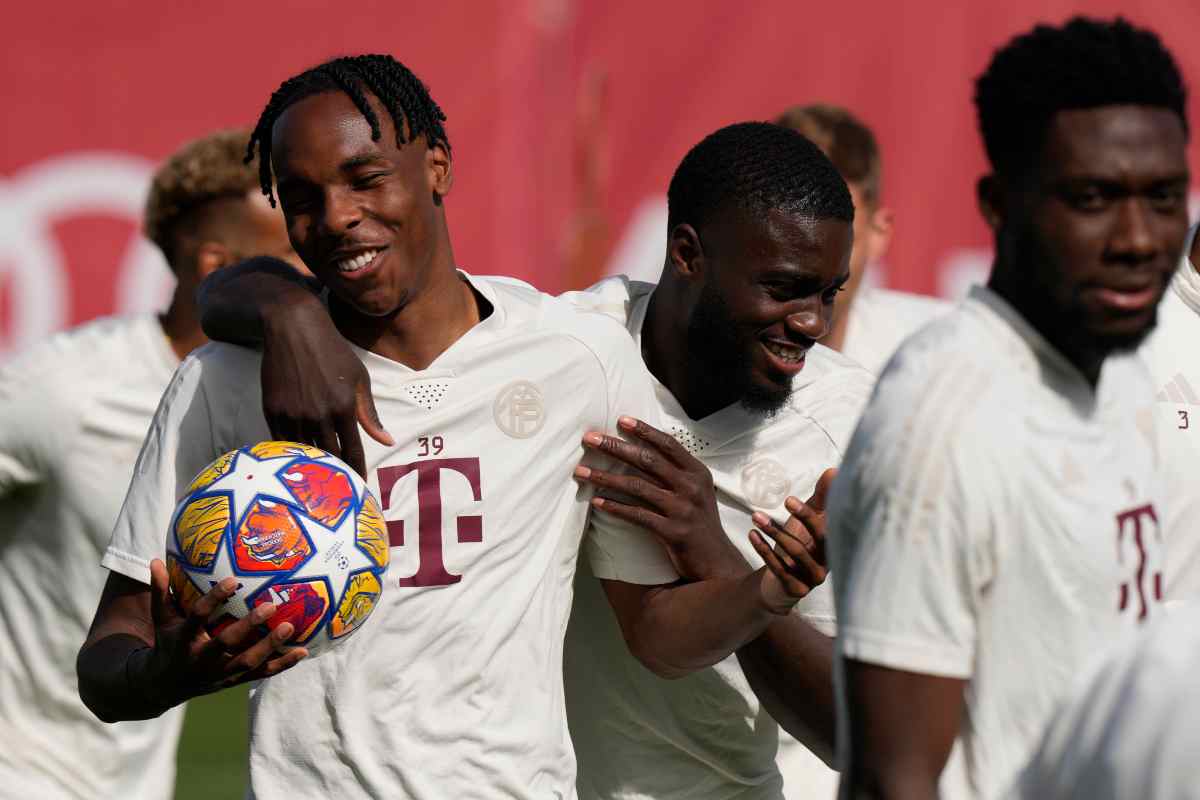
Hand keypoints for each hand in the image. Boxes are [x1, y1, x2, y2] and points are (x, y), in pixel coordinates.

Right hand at [136, 559, 306, 707]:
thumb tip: (155, 560)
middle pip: (226, 642)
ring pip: (247, 662)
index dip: (214, 599)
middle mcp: (201, 658)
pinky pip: (261, 674)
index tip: (232, 580)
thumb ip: (160, 590)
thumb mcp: (160, 619)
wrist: (163, 686)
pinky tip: (303, 651)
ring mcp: (219, 673)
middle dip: (248, 626)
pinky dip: (282, 665)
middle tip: (270, 605)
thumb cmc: (167, 642)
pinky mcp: (233, 681)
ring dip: (270, 646)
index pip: (198, 617)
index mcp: (183, 639)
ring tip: (291, 626)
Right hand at [260, 302, 393, 476]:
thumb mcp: (358, 378)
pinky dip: (290, 453)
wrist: (292, 328)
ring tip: (317, 480)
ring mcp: (293, 414)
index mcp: (344, 407)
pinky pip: (281, 442)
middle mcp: (318, 415)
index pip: (352, 451)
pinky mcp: (272, 410)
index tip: (358, 486)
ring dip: (311, 466)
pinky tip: (295, 461)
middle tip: (338, 489)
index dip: (356, 471)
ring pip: (303, 452)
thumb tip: (387, 440)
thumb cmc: (332, 352)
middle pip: (328, 456)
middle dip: (335, 473)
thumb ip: (370, 413)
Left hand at [575, 416, 747, 579]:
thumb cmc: (700, 524)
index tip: (621, 420)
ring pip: (637, 486)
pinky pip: (638, 515)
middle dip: (615, 447)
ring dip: (605, 478)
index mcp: (697, 473)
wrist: (717, 561)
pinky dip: (615, 507)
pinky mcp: (673, 532)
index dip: (644, 431)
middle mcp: (691, 487)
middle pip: (647, 460)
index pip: (667, 444)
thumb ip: (677, 473)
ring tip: (581, 472)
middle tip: (590, 439)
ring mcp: (682, 509)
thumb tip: (646, 452)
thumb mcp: (697, 492)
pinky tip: (597, 502)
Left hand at [750, 468, 834, 613]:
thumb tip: (834, 470)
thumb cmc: (799, 544)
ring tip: (755, 517)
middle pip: (819, 538)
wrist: (780, 583)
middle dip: (801, 518)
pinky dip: (764, 550)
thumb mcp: (809, 520)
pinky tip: (752, 534)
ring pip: (796, 552)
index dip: (811, 513)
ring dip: (774, 532)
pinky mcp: (796, 589)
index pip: (829, 526)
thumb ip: (823, 497)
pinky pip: (780, 568)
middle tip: (782, 500)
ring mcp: (814, 578)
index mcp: (835, 543)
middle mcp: (829, 561)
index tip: (789, 498)